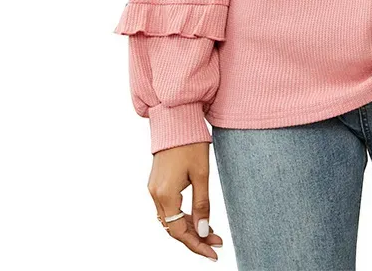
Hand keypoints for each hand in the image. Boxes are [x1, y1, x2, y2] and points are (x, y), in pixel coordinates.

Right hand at [148, 142, 222, 260]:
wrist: (175, 119)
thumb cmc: (190, 142)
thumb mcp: (202, 173)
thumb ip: (202, 204)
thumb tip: (204, 232)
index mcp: (165, 194)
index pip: (179, 231)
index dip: (197, 245)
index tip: (214, 253)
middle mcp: (155, 195)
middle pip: (173, 229)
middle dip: (195, 238)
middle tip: (217, 243)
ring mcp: (154, 189)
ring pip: (170, 220)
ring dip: (189, 229)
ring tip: (211, 233)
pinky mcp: (157, 183)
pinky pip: (168, 208)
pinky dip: (182, 217)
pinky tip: (197, 218)